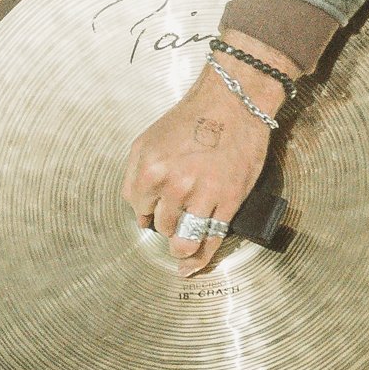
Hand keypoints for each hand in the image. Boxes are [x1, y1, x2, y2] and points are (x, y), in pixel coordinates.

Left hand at [122, 33, 301, 275]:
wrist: (232, 103)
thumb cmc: (193, 118)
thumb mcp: (148, 140)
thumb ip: (135, 176)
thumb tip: (139, 211)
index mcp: (150, 169)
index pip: (138, 209)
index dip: (146, 211)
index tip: (154, 211)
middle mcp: (174, 186)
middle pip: (161, 226)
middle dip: (166, 224)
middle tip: (176, 215)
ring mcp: (202, 196)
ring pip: (183, 239)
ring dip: (180, 246)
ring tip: (180, 246)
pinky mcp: (228, 201)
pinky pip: (211, 239)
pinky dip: (200, 259)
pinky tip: (191, 267)